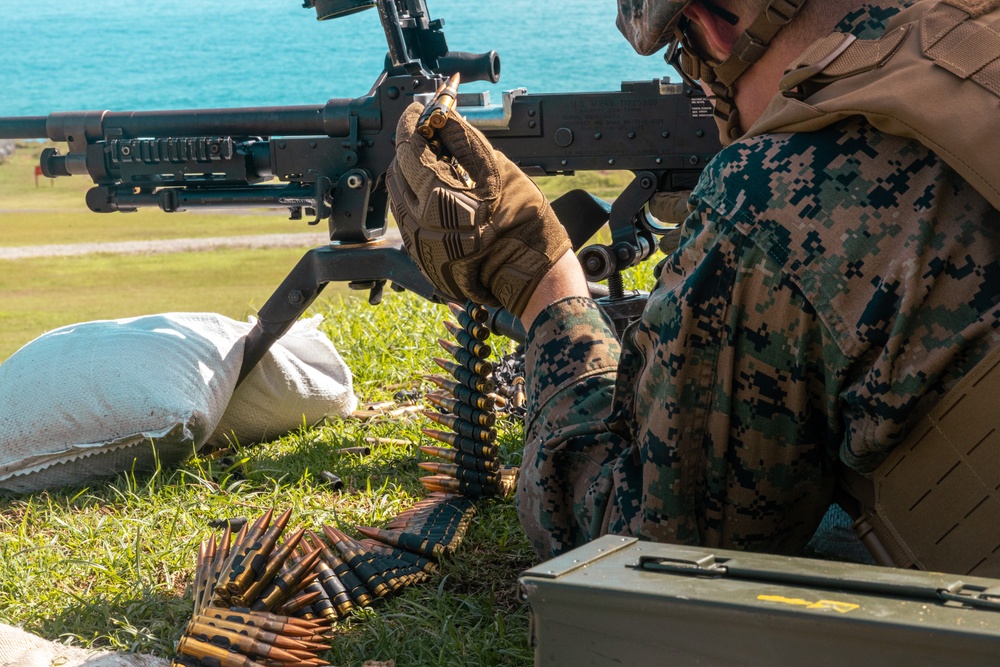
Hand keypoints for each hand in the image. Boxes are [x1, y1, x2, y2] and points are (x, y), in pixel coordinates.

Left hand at [386, 103, 571, 316]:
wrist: (528, 272)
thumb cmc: (521, 222)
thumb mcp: (496, 171)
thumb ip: (463, 141)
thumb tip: (442, 115)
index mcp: (438, 199)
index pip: (410, 148)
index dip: (413, 122)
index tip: (419, 108)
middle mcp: (418, 223)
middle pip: (397, 168)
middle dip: (411, 145)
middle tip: (430, 131)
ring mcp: (416, 242)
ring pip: (397, 192)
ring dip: (410, 170)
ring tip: (436, 161)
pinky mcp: (419, 254)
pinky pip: (405, 214)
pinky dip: (415, 194)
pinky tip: (436, 189)